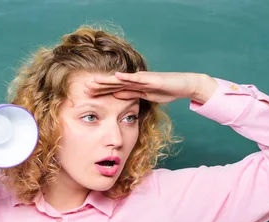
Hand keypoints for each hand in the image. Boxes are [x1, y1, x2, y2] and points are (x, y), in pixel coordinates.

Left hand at [85, 71, 216, 103]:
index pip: (113, 89)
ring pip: (121, 79)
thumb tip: (115, 95)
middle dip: (99, 85)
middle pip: (114, 83)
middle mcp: (136, 80)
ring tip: (94, 80)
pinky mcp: (151, 78)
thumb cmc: (167, 90)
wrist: (185, 85)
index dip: (100, 91)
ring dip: (107, 80)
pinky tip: (116, 76)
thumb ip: (131, 95)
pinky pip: (137, 78)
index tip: (86, 94)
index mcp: (134, 86)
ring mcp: (143, 78)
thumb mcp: (145, 96)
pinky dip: (126, 77)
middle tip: (83, 87)